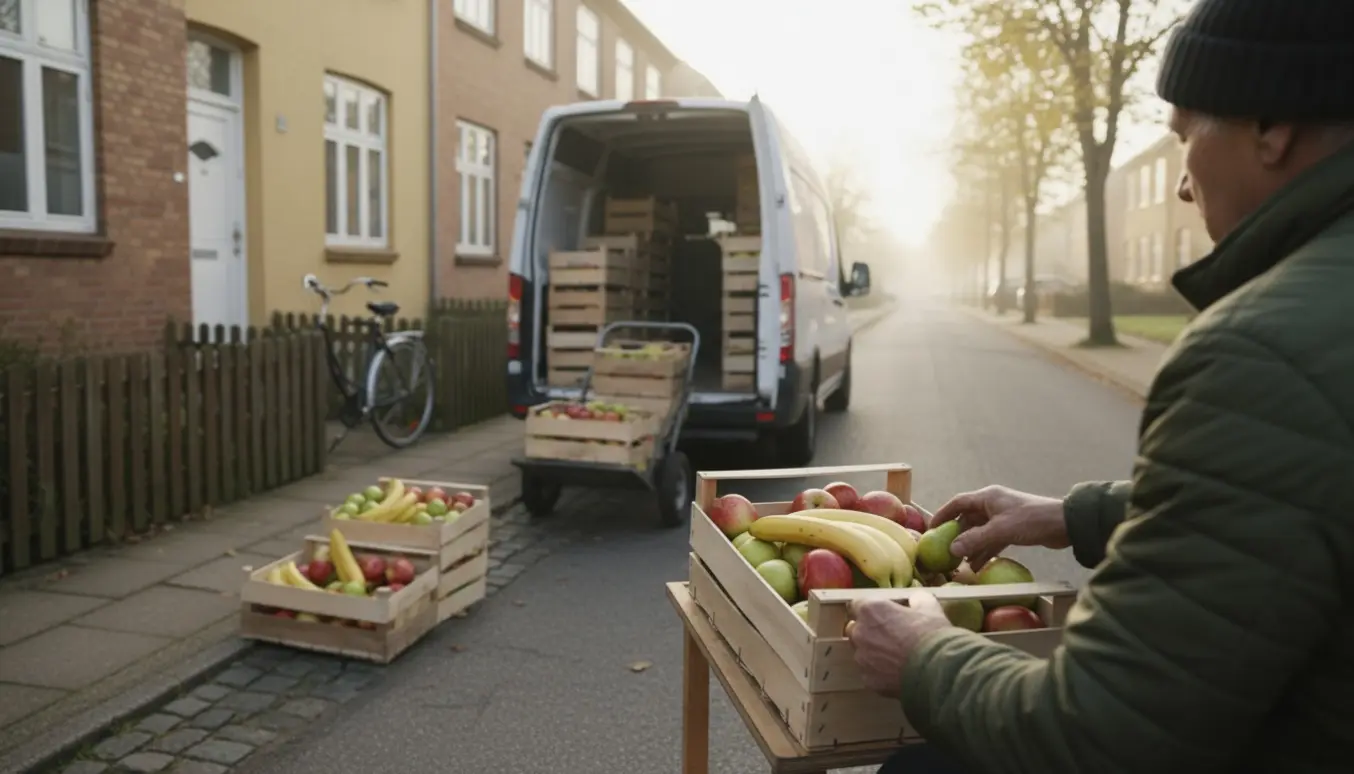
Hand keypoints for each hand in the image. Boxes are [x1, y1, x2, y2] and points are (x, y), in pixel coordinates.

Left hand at [845, 593, 951, 697]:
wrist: (937, 670)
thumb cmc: (931, 634)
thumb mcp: (929, 607)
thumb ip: (917, 599)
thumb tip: (916, 599)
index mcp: (870, 610)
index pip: (856, 605)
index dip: (870, 610)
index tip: (880, 614)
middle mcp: (860, 633)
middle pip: (855, 629)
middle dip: (867, 631)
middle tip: (888, 636)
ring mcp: (862, 658)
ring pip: (861, 653)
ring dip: (872, 653)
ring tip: (895, 658)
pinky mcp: (868, 680)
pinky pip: (870, 673)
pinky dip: (880, 673)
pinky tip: (897, 674)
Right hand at [932, 485, 1067, 569]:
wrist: (1065, 524)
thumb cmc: (1031, 521)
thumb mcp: (1000, 530)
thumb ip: (975, 540)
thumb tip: (952, 550)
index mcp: (987, 497)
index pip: (958, 503)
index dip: (943, 515)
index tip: (931, 529)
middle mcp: (992, 505)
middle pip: (967, 519)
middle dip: (957, 536)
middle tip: (944, 551)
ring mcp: (1002, 518)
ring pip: (979, 532)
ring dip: (970, 546)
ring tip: (960, 563)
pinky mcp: (1012, 530)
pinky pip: (991, 540)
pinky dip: (984, 552)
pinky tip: (977, 566)